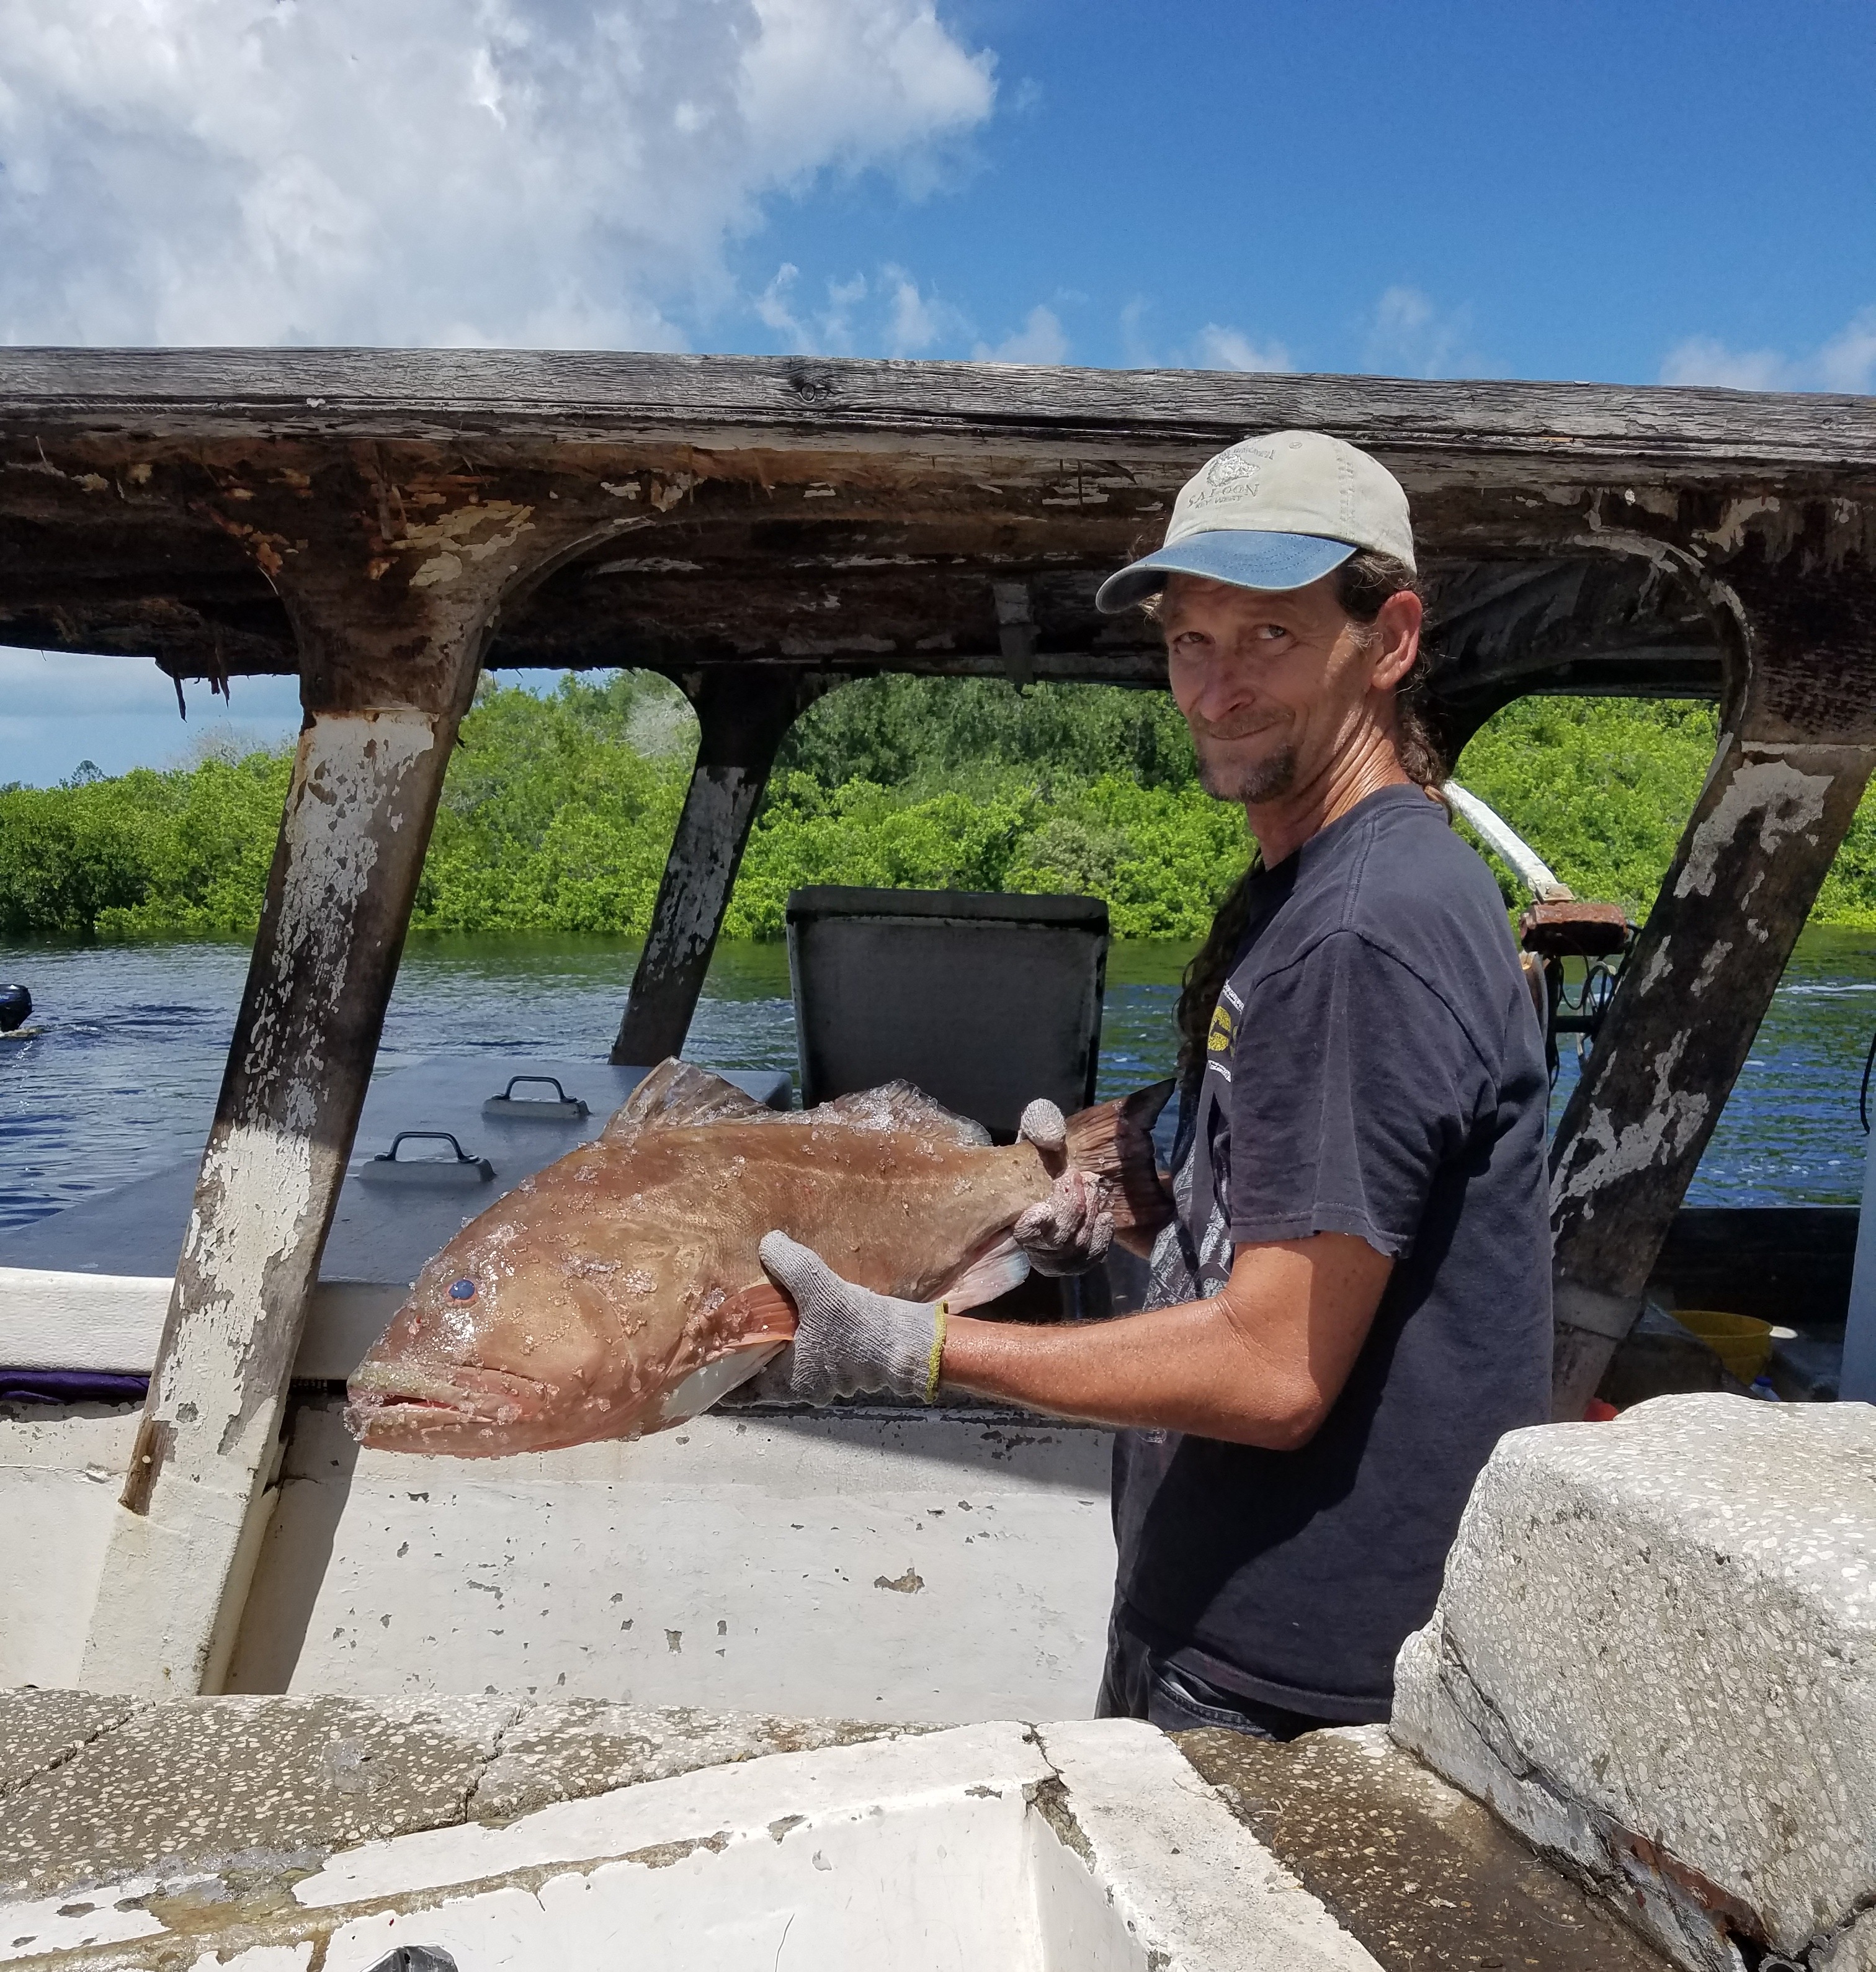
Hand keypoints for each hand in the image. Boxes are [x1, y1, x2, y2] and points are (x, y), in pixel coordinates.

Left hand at [735, 1231, 944, 1404]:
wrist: (914, 1343)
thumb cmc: (861, 1329)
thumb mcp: (818, 1291)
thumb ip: (790, 1265)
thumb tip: (768, 1242)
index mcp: (787, 1382)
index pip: (740, 1388)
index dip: (720, 1373)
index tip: (702, 1354)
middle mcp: (804, 1386)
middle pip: (764, 1370)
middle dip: (750, 1346)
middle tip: (732, 1317)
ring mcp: (828, 1377)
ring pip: (791, 1358)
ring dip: (780, 1337)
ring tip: (765, 1306)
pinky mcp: (849, 1362)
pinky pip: (815, 1347)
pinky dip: (805, 1331)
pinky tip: (804, 1305)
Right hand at [1012, 1097, 1112, 1276]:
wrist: (1068, 1166)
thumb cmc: (1049, 1150)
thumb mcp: (1042, 1127)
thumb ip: (1041, 1124)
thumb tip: (1051, 1135)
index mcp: (1012, 1209)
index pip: (1019, 1234)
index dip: (1030, 1229)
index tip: (1042, 1209)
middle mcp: (1029, 1238)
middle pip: (1051, 1246)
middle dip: (1069, 1214)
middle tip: (1081, 1181)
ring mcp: (1053, 1252)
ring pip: (1072, 1255)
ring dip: (1086, 1222)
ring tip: (1095, 1192)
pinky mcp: (1076, 1257)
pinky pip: (1090, 1259)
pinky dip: (1100, 1240)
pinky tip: (1106, 1218)